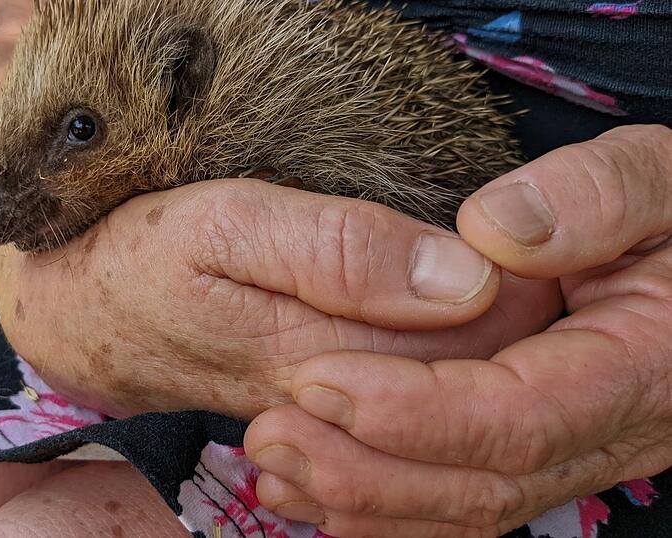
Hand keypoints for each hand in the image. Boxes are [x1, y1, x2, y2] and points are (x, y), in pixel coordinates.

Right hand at [0, 2, 560, 418]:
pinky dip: (442, 365)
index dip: (522, 293)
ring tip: (499, 289)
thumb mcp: (227, 225)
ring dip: (486, 349)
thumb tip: (462, 279)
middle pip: (467, 382)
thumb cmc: (142, 258)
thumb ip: (339, 251)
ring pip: (441, 397)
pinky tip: (442, 333)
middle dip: (517, 326)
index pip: (470, 344)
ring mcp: (326, 413)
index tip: (533, 247)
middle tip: (533, 264)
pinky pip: (404, 401)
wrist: (80, 316)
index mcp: (323, 354)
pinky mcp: (315, 405)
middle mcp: (335, 402)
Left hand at [245, 125, 671, 536]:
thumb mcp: (652, 178)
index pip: (518, 413)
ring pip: (470, 508)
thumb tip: (491, 238)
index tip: (316, 381)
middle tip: (270, 435)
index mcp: (642, 364)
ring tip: (274, 469)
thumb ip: (593, 196)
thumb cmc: (671, 211)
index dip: (415, 410)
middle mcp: (613, 431)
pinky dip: (391, 509)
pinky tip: (317, 495)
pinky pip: (469, 502)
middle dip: (368, 469)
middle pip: (485, 482)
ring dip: (366, 501)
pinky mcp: (545, 455)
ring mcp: (579, 453)